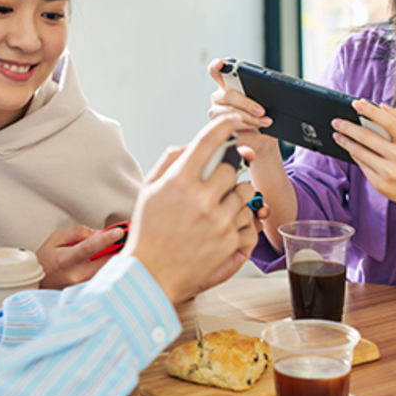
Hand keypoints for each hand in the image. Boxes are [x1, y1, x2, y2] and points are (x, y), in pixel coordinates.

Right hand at [36, 224, 126, 288]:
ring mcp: (82, 286)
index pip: (89, 247)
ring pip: (107, 272)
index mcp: (66, 259)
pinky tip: (115, 261)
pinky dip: (111, 269)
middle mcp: (76, 275)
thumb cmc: (47, 258)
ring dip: (117, 260)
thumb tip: (98, 233)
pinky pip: (104, 278)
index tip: (120, 231)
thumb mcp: (56, 239)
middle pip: (105, 262)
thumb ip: (77, 232)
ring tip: (123, 249)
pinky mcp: (87, 291)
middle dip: (119, 250)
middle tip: (129, 240)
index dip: (106, 238)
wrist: (37, 282)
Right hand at [124, 116, 259, 302]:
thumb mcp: (150, 190)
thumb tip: (192, 144)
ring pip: (244, 191)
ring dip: (234, 195)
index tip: (232, 120)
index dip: (224, 126)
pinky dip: (236, 217)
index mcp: (178, 182)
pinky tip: (218, 225)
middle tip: (213, 185)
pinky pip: (246, 216)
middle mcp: (200, 199)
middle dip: (224, 173)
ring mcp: (218, 220)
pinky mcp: (230, 240)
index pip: (207, 142)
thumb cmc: (149, 232)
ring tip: (217, 207)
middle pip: (230, 168)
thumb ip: (171, 162)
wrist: (152, 275)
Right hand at [207, 59, 278, 160]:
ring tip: (263, 121)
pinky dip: (246, 126)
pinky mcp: (218, 127)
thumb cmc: (258, 111)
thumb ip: (257, 90)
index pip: (215, 71)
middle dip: (247, 104)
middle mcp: (218, 96)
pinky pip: (231, 126)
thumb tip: (266, 88)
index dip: (217, 66)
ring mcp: (216, 111)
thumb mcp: (259, 98)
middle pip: (228, 95)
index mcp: (225, 84)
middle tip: (261, 111)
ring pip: (230, 113)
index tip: (221, 63)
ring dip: (249, 118)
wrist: (259, 134)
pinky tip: (255, 127)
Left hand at [332, 99, 395, 218]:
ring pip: (360, 152)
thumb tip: (382, 106)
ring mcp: (389, 172)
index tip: (356, 103)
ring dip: (345, 141)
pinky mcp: (380, 184)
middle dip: (348, 127)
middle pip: (367, 137)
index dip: (370, 110)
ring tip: (338, 135)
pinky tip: (350, 149)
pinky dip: (354, 155)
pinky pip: (362, 166)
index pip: (388, 121)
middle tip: (337, 122)